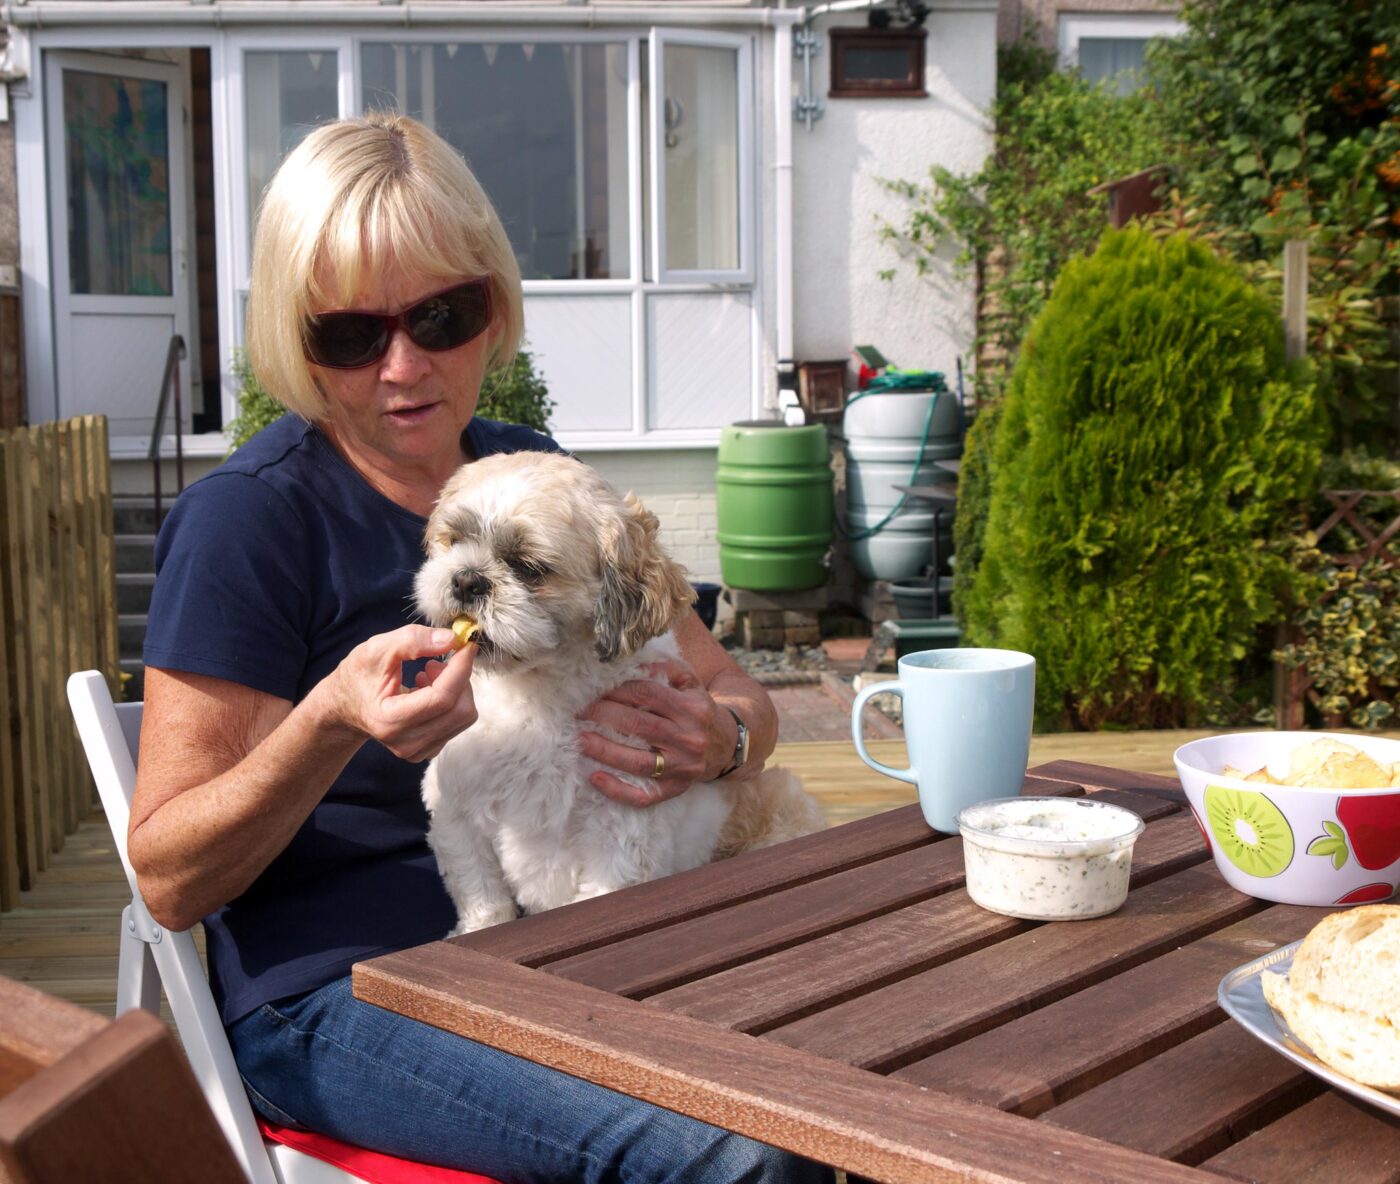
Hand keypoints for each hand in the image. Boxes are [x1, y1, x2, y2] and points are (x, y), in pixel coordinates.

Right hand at [318, 625, 477, 761]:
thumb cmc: (358, 676)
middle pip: (460, 710)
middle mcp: (406, 742)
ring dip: (456, 688)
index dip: (460, 668)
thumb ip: (412, 640)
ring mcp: (417, 750)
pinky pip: (458, 723)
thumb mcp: (376, 649)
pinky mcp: (428, 749)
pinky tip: (428, 691)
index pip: (442, 697)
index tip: (466, 645)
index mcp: (390, 720)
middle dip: (459, 678)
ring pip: (464, 716)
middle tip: (437, 661)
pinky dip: (452, 701)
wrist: (345, 707)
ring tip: (428, 675)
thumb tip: (451, 639)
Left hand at [576, 658, 737, 807]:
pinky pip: (645, 795)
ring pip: (639, 762)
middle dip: (603, 716)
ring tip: (580, 739)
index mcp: (692, 707)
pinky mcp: (677, 788)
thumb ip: (664, 668)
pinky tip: (595, 777)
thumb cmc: (700, 708)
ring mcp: (683, 766)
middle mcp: (689, 737)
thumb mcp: (690, 682)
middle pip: (639, 725)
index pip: (647, 695)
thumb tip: (630, 663)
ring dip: (605, 751)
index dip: (617, 690)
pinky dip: (618, 790)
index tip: (593, 689)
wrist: (730, 745)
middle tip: (577, 711)